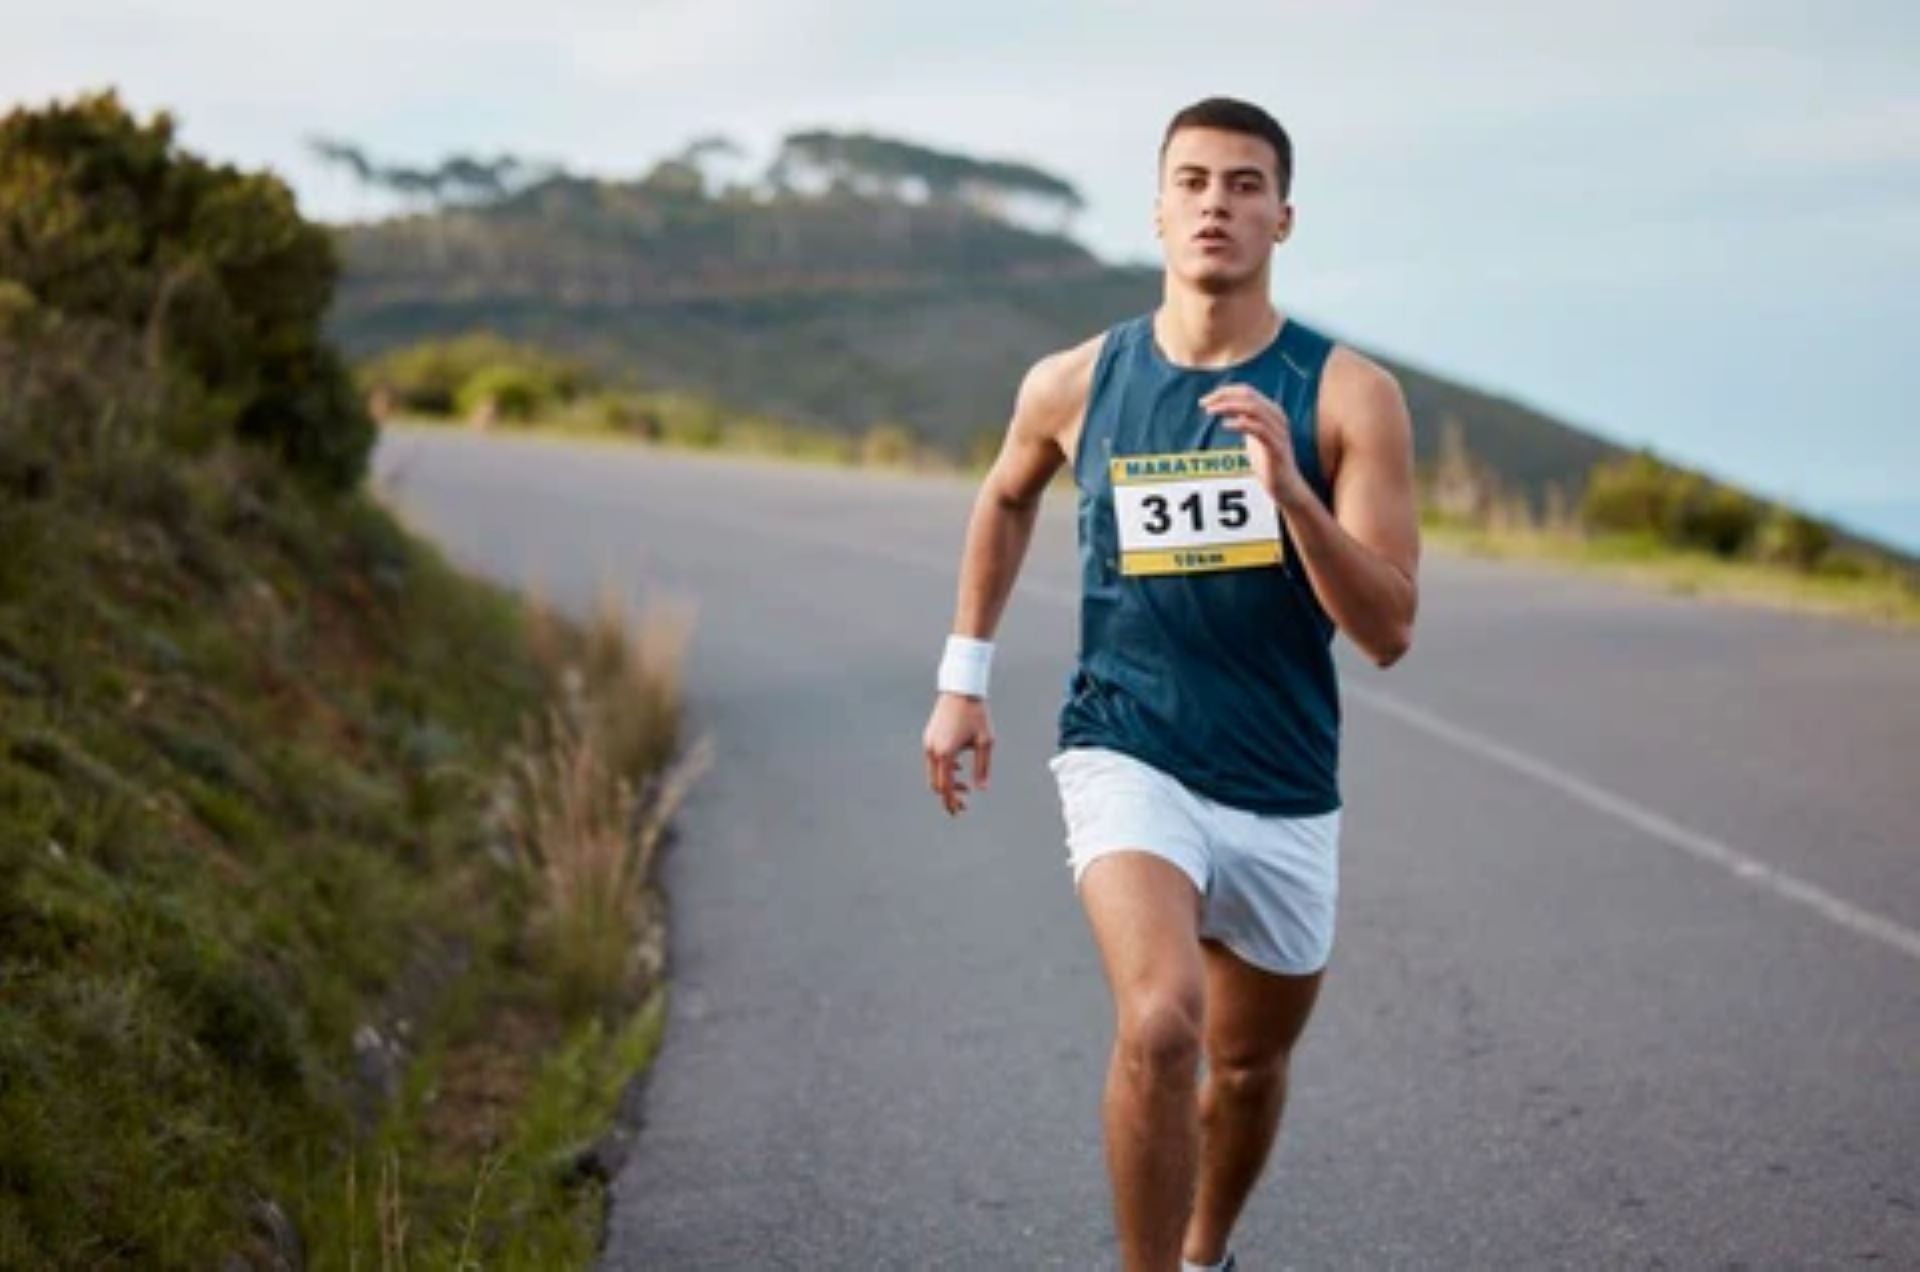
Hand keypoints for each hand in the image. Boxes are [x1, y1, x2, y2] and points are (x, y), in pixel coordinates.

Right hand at [922, 692, 992, 815]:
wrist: (961, 689)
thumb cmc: (976, 715)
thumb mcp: (985, 742)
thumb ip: (983, 768)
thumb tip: (982, 789)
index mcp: (946, 753)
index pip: (946, 787)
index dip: (952, 801)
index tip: (960, 810)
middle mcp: (933, 750)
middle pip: (936, 784)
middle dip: (949, 796)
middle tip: (964, 804)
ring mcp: (928, 743)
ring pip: (933, 773)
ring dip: (947, 782)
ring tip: (964, 787)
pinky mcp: (928, 737)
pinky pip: (933, 760)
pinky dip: (944, 769)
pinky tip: (958, 767)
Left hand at [1201, 382, 1309, 507]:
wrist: (1286, 486)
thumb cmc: (1268, 461)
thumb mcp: (1254, 436)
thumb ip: (1246, 420)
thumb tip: (1227, 408)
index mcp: (1272, 411)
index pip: (1247, 391)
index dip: (1225, 391)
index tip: (1205, 400)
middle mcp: (1277, 417)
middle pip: (1249, 395)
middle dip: (1224, 396)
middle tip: (1203, 404)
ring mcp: (1278, 431)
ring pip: (1253, 409)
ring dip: (1229, 407)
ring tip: (1210, 411)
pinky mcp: (1276, 447)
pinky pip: (1259, 430)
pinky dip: (1241, 424)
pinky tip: (1225, 425)